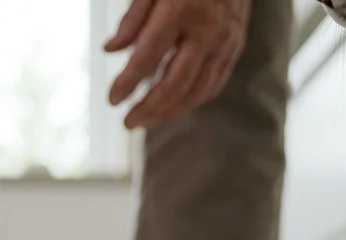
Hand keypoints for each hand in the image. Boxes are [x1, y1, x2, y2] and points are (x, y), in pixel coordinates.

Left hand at [104, 0, 251, 128]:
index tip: (112, 100)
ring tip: (146, 121)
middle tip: (128, 123)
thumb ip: (133, 18)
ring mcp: (225, 42)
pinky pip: (213, 85)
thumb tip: (111, 51)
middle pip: (175, 83)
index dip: (128, 83)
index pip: (148, 57)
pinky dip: (191, 102)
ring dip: (169, 112)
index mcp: (180, 10)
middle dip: (148, 108)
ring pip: (196, 91)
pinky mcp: (235, 49)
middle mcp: (206, 30)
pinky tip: (173, 108)